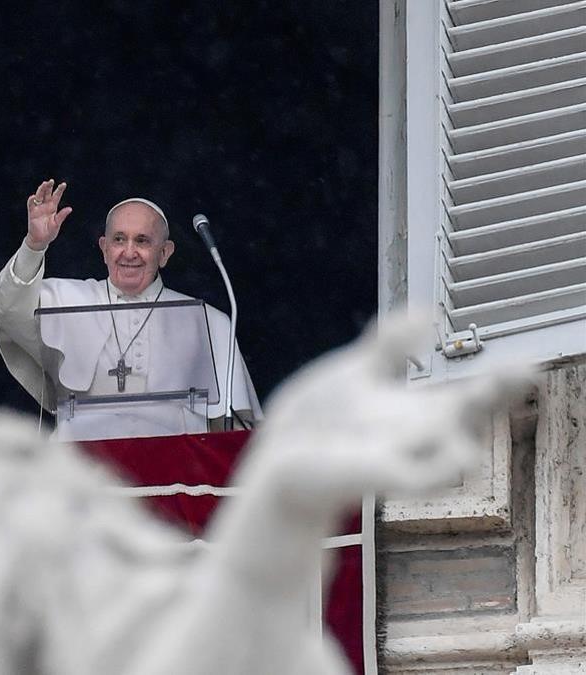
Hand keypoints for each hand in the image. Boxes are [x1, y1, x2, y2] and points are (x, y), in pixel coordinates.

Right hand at [25, 179, 71, 249]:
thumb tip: (70, 209)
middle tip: (51, 181)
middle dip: (48, 187)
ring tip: (44, 184)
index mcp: (53, 207)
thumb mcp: (57, 224)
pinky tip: (34, 197)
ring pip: (39, 196)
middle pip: (47, 193)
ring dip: (41, 190)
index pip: (56, 196)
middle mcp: (45, 206)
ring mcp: (38, 208)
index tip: (64, 184)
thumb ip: (61, 216)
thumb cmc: (50, 233)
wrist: (40, 240)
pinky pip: (31, 204)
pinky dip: (31, 200)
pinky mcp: (31, 212)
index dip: (59, 190)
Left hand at [249, 313, 533, 509]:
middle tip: (524, 370)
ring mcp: (406, 458)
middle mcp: (420, 436)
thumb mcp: (355, 374)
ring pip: (457, 448)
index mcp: (417, 411)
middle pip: (470, 415)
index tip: (529, 365)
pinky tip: (458, 453)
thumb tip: (426, 311)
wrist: (281, 462)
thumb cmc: (321, 424)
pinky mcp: (387, 478)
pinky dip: (443, 465)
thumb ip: (391, 348)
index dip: (504, 383)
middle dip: (497, 394)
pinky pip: (429, 478)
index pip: (472, 396)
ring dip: (461, 429)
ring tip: (457, 418)